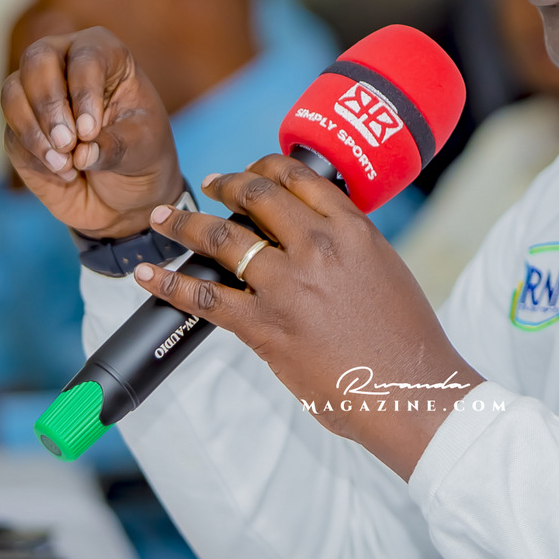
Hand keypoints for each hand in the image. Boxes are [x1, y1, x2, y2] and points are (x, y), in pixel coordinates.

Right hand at [1, 27, 184, 237]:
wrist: (124, 189)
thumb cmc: (140, 152)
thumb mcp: (143, 147)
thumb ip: (116, 145)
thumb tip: (82, 152)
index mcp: (105, 54)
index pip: (86, 56)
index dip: (84, 92)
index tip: (90, 131)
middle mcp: (65, 62)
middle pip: (37, 59)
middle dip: (49, 104)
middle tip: (68, 143)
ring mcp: (36, 92)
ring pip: (13, 92)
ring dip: (34, 131)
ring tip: (66, 163)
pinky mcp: (18, 126)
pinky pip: (12, 133)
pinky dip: (35, 156)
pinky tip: (65, 173)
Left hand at [134, 155, 480, 479]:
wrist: (410, 390)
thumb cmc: (406, 338)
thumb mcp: (385, 270)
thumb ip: (349, 246)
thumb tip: (316, 238)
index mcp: (353, 230)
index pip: (298, 178)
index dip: (264, 167)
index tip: (249, 172)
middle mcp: (318, 247)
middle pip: (256, 197)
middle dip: (225, 185)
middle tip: (210, 184)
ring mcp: (288, 286)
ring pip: (221, 239)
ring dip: (184, 224)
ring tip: (165, 218)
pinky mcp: (265, 327)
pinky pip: (204, 298)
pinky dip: (167, 283)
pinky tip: (147, 274)